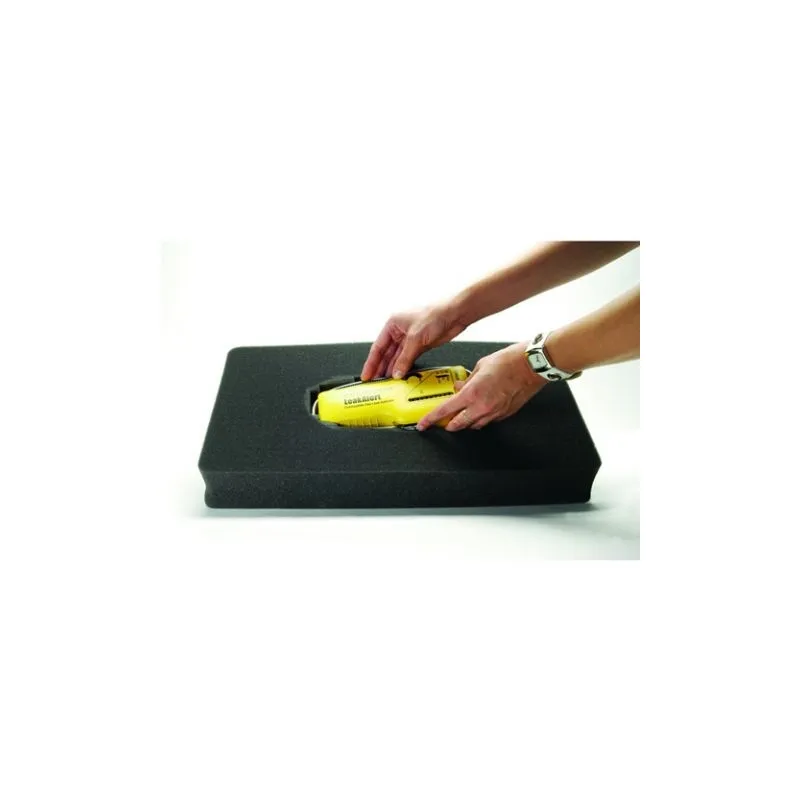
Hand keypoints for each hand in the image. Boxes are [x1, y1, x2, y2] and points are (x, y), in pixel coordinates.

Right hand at [360, 304, 466, 381]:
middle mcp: (399, 331)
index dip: (371, 363)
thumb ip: (404, 358)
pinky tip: (401, 376)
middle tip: (375, 382)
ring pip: (397, 358)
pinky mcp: (420, 345)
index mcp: (393, 324)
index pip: (378, 347)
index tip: (366, 375)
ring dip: (392, 370)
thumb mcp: (415, 338)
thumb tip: (396, 373)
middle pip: (386, 354)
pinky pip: (409, 359)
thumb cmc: (435, 314)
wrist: (455, 313)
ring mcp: (410, 339)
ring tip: (387, 383)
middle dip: (380, 368)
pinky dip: (404, 368)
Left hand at [416, 341, 545, 431]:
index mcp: (472, 394)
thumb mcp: (480, 366)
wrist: (531, 366)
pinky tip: (479, 410)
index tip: (423, 424)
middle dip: (447, 424)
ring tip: (461, 414)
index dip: (431, 419)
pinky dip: (480, 418)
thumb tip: (458, 387)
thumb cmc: (509, 362)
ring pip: (473, 426)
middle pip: (457, 425)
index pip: (445, 411)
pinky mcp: (505, 415)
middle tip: (442, 421)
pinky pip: (487, 421)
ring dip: (464, 422)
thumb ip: (466, 380)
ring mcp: (494, 413)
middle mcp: (482, 407)